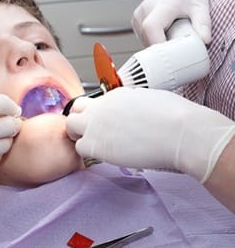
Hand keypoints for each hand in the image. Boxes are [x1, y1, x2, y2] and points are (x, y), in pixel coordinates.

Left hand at [66, 88, 234, 182]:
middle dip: (79, 120)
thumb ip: (133, 104)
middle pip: (75, 108)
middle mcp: (101, 106)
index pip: (93, 102)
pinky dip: (87, 153)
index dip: (95, 114)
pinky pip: (79, 148)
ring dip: (79, 136)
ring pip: (70, 126)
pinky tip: (102, 156)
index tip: (102, 124)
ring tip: (96, 147)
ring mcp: (95, 123)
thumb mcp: (151, 99)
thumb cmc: (175, 117)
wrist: (180, 132)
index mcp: (116, 94)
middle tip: (90, 134)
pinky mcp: (96, 143)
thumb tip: (133, 111)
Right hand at [132, 0, 210, 45]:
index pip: (151, 28)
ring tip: (173, 35)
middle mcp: (144, 11)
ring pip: (144, 41)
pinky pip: (143, 38)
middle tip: (179, 46)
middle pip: (148, 39)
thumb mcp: (200, 5)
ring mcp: (138, 16)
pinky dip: (154, 40)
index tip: (171, 54)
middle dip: (163, 48)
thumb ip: (203, 23)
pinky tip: (165, 33)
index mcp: (160, 5)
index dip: (159, 44)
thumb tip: (204, 42)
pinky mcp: (136, 21)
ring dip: (158, 44)